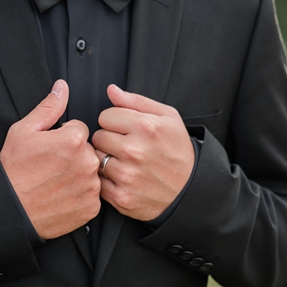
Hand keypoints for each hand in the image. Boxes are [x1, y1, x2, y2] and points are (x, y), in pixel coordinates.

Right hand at [0, 80, 102, 238]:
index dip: (63, 138)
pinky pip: (92, 195)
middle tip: (52, 167)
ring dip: (79, 175)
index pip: (80, 130)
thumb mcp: (24, 131)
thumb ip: (49, 107)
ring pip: (92, 172)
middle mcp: (88, 162)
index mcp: (74, 140)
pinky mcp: (91, 207)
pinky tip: (62, 195)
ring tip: (56, 182)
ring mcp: (91, 187)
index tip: (50, 150)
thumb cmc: (14, 169)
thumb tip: (62, 87)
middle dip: (74, 155)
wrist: (10, 208)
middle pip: (89, 150)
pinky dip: (81, 195)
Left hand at [92, 84, 196, 221]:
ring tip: (125, 162)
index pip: (105, 116)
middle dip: (109, 140)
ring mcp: (127, 175)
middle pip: (98, 137)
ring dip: (106, 160)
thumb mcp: (168, 117)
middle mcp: (135, 151)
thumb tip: (111, 90)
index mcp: (145, 127)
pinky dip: (107, 180)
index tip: (126, 130)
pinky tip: (123, 178)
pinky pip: (98, 182)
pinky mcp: (122, 196)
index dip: (115, 122)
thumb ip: (137, 101)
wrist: (190, 188)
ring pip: (95, 159)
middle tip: (126, 147)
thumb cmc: (178, 150)